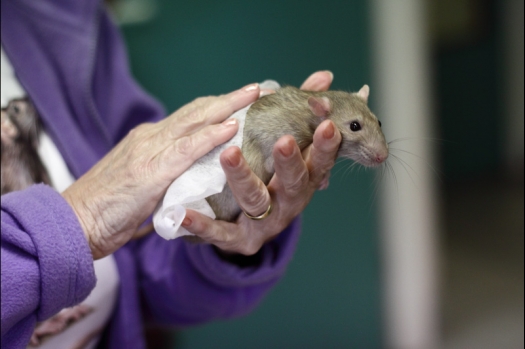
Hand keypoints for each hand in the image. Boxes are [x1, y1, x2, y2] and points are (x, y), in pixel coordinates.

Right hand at [63, 84, 260, 258]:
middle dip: (230, 98)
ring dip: (229, 106)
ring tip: (255, 95)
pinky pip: (187, 148)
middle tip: (259, 88)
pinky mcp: (150, 171)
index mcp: (148, 141)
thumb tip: (188, 189)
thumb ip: (165, 181)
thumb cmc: (106, 211)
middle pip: (197, 111)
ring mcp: (149, 151)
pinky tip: (233, 126)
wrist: (72, 223)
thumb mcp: (141, 189)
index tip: (243, 101)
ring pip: (195, 121)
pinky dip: (211, 135)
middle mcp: (150, 138)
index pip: (190, 117)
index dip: (218, 106)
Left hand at [182, 71, 341, 254]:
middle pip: (292, 184)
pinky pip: (217, 232)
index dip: (325, 146)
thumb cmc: (272, 180)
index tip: (327, 125)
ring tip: (229, 154)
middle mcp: (287, 205)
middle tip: (284, 140)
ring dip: (243, 177)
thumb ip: (304, 114)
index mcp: (303, 182)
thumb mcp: (291, 150)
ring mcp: (262, 224)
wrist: (247, 228)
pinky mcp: (235, 240)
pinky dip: (200, 223)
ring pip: (254, 201)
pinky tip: (181, 212)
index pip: (320, 163)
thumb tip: (324, 76)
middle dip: (290, 162)